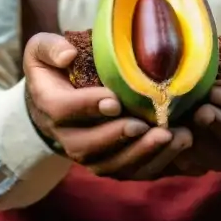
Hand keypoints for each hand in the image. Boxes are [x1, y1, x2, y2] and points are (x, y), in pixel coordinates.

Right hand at [23, 32, 191, 178]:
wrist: (58, 100)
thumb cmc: (56, 68)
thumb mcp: (42, 50)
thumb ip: (50, 48)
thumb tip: (68, 55)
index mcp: (50, 105)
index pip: (63, 110)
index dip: (88, 106)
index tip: (114, 100)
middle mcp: (65, 137)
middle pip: (87, 146)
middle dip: (117, 136)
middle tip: (144, 124)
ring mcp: (88, 155)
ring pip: (110, 164)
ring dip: (141, 153)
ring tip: (169, 136)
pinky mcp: (110, 163)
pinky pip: (130, 172)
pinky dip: (155, 162)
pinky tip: (178, 144)